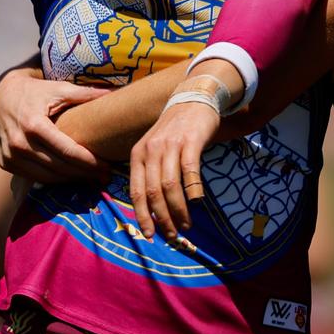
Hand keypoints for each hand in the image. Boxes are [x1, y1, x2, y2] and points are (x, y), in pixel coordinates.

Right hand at [0, 65, 111, 182]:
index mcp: (33, 124)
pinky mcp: (5, 163)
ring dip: (71, 180)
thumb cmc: (37, 91)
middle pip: (59, 167)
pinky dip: (53, 179)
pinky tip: (70, 176)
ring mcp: (10, 156)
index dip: (88, 161)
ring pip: (47, 177)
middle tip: (105, 175)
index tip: (107, 167)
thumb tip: (115, 93)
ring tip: (91, 177)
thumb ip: (87, 93)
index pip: (67, 150)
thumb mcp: (60, 89)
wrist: (4, 95)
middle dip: (84, 173)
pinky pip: (34, 177)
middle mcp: (19, 143)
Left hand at [129, 101, 219, 240]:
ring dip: (178, 210)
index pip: (136, 192)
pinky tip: (198, 203)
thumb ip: (151, 172)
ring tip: (186, 225)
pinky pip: (190, 171)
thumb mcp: (154, 147)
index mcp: (138, 154)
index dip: (142, 216)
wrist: (193, 98)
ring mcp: (171, 144)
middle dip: (162, 218)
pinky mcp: (190, 140)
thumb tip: (153, 209)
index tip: (150, 235)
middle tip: (172, 235)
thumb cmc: (174, 129)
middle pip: (153, 192)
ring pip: (170, 186)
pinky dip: (193, 191)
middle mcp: (151, 149)